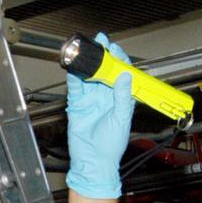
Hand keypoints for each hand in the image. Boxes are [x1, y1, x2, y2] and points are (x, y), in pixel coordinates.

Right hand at [65, 32, 134, 198]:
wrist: (93, 161)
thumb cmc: (111, 145)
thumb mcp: (121, 119)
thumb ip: (122, 97)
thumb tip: (125, 76)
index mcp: (119, 99)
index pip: (121, 74)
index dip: (119, 60)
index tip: (116, 49)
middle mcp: (105, 96)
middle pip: (105, 70)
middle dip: (103, 55)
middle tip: (102, 41)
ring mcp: (91, 100)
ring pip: (90, 76)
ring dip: (89, 62)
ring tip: (89, 49)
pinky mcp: (77, 105)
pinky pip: (76, 88)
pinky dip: (75, 77)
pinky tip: (75, 67)